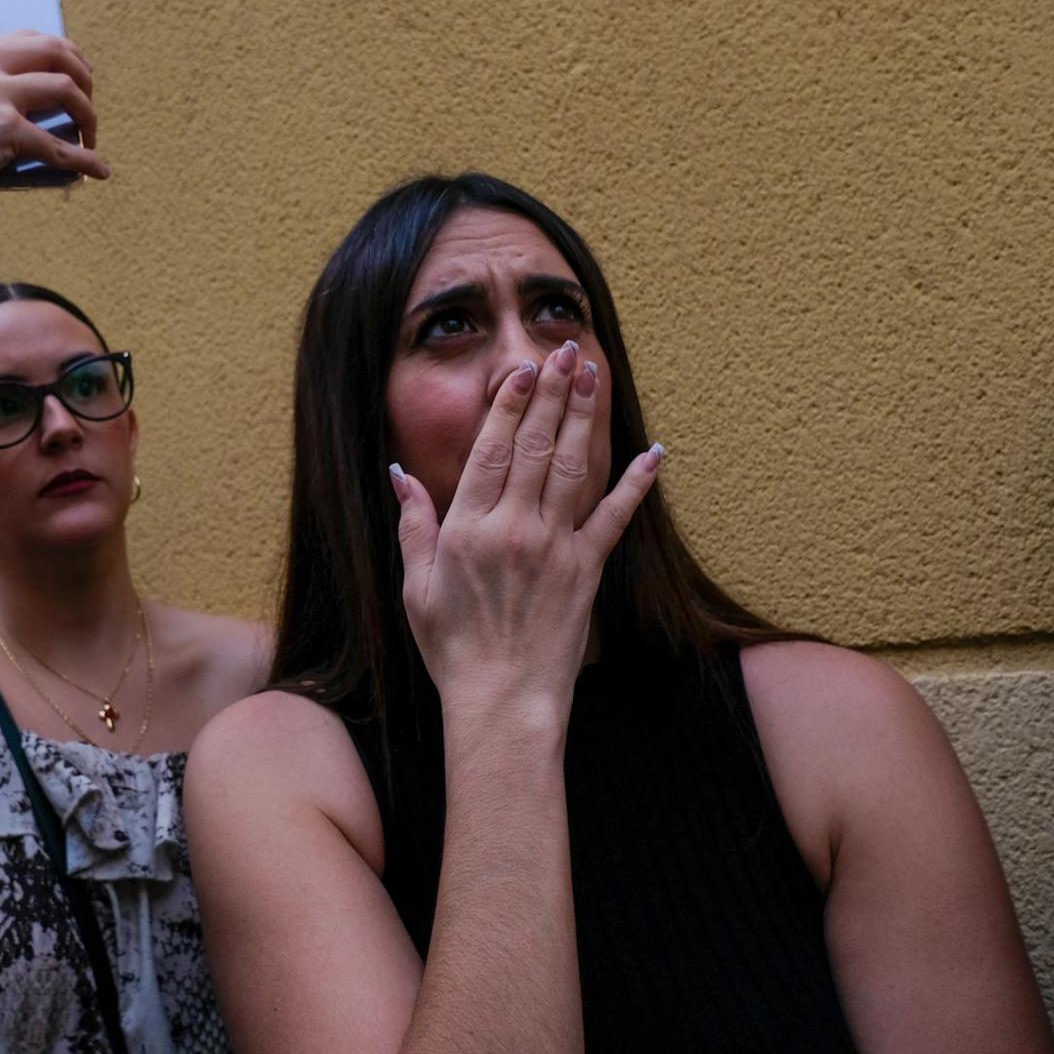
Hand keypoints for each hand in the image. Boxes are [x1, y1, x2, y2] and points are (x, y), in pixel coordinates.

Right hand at [0, 32, 109, 215]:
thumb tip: (35, 97)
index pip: (29, 37)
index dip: (65, 53)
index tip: (80, 74)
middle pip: (55, 52)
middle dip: (85, 77)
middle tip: (90, 105)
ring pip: (66, 90)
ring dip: (89, 115)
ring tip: (90, 137)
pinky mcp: (3, 129)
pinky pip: (59, 146)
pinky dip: (84, 160)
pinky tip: (98, 169)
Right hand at [390, 340, 661, 718]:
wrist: (503, 702)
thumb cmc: (453, 648)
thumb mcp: (417, 586)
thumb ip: (413, 525)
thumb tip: (400, 475)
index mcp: (468, 528)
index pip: (492, 449)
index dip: (510, 404)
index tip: (522, 370)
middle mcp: (514, 528)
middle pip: (537, 445)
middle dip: (552, 393)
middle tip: (565, 351)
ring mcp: (555, 547)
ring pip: (573, 467)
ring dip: (585, 417)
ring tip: (594, 376)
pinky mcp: (587, 571)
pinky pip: (614, 518)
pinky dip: (636, 484)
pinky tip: (653, 453)